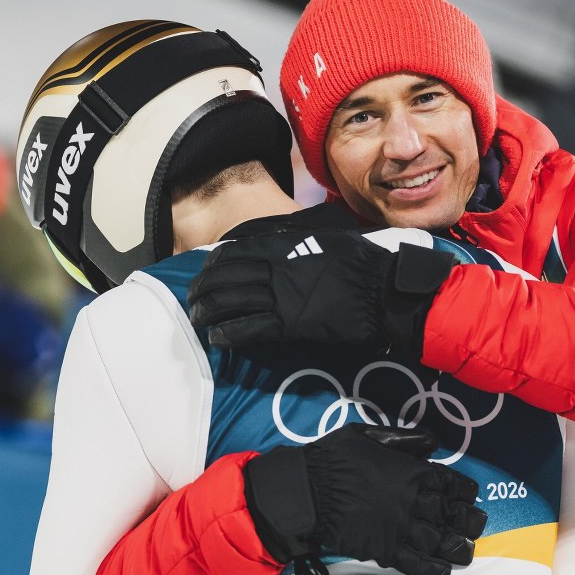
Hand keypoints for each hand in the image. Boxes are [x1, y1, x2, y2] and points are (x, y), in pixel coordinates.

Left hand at [188, 230, 455, 353]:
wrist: (381, 288)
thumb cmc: (360, 261)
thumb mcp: (325, 237)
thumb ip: (297, 239)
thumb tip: (279, 237)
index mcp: (281, 247)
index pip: (231, 253)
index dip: (212, 266)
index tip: (204, 274)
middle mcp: (273, 269)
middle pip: (222, 279)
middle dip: (201, 291)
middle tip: (193, 302)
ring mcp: (279, 297)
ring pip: (228, 304)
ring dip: (207, 313)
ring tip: (199, 321)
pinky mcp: (288, 325)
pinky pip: (247, 329)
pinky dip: (227, 334)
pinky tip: (217, 338)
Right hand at [244, 423, 485, 574]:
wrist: (308, 489)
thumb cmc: (336, 458)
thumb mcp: (371, 434)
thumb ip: (405, 438)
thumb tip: (433, 442)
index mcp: (414, 471)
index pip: (453, 483)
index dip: (465, 491)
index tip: (470, 496)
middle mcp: (414, 500)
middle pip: (453, 515)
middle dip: (470, 522)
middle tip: (476, 526)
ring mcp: (402, 527)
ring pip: (441, 542)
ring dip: (458, 548)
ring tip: (466, 552)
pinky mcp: (386, 550)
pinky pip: (418, 565)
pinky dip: (434, 572)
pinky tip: (443, 574)